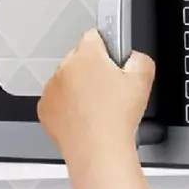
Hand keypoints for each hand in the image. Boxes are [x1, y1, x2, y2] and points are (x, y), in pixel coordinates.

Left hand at [38, 29, 154, 167]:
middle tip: (111, 92)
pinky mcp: (45, 108)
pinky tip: (86, 119)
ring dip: (80, 90)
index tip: (114, 62)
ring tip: (99, 110)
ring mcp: (52, 89)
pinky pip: (58, 101)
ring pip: (68, 81)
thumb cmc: (116, 120)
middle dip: (94, 71)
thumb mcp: (143, 82)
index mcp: (87, 56)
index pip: (95, 36)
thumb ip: (141, 59)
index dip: (108, 49)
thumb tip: (134, 57)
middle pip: (80, 59)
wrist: (98, 151)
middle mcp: (65, 68)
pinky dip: (69, 108)